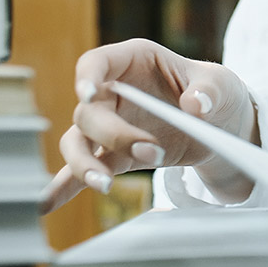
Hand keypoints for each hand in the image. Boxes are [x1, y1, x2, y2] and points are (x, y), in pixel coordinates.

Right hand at [39, 38, 258, 214]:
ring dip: (85, 164)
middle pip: (88, 112)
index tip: (88, 94)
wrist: (220, 126)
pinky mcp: (115, 154)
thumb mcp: (221, 84)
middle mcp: (113, 92)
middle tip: (151, 152)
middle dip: (112, 135)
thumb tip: (195, 106)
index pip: (96, 62)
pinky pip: (86, 168)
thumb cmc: (214, 92)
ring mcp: (110, 124)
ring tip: (106, 185)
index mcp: (133, 61)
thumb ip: (208, 91)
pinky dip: (66, 186)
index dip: (87, 77)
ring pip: (78, 142)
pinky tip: (47, 204)